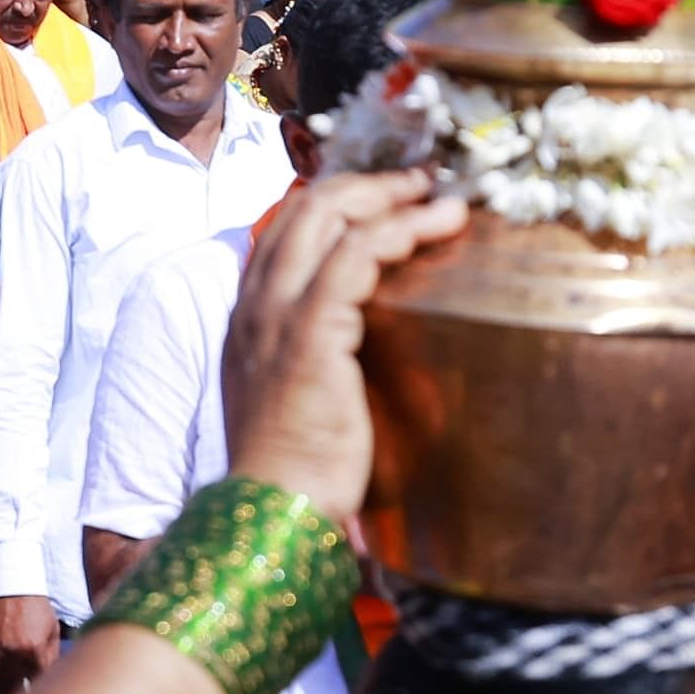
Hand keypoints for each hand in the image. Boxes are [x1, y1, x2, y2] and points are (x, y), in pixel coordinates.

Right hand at [0, 591, 62, 691]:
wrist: (13, 586)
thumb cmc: (37, 606)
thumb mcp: (52, 630)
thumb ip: (51, 655)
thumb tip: (50, 674)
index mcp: (32, 650)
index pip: (37, 682)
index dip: (41, 692)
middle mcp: (11, 654)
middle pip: (14, 689)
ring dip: (5, 693)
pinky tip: (0, 683)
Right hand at [220, 170, 468, 518]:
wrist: (275, 508)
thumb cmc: (296, 467)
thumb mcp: (294, 396)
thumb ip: (316, 355)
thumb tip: (362, 342)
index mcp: (249, 316)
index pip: (287, 229)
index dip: (339, 201)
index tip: (390, 200)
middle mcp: (256, 304)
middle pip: (306, 207)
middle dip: (369, 185)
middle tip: (422, 185)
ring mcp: (278, 314)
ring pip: (331, 218)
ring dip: (395, 199)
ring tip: (445, 201)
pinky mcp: (311, 332)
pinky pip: (356, 256)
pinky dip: (400, 231)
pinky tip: (435, 229)